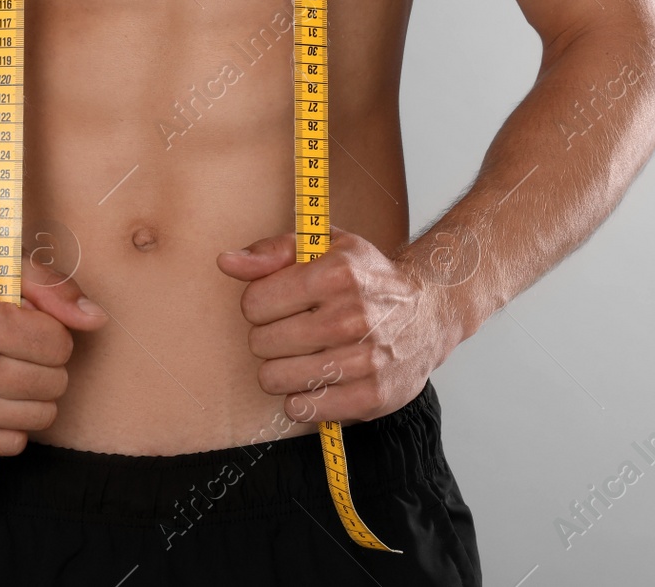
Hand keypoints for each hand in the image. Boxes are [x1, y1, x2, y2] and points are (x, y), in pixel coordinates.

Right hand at [0, 252, 107, 455]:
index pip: (59, 345)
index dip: (52, 332)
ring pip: (40, 417)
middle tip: (17, 350)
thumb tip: (96, 319)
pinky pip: (14, 443)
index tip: (28, 325)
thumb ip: (55, 287)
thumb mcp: (3, 270)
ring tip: (8, 372)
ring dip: (34, 395)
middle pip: (54, 383)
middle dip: (46, 364)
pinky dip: (12, 422)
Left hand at [216, 230, 452, 424]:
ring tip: (305, 355)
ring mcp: (364, 360)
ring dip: (283, 369)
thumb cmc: (366, 277)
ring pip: (275, 379)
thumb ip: (272, 251)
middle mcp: (352, 317)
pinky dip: (303, 398)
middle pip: (261, 344)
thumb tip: (226, 262)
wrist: (428, 312)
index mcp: (337, 273)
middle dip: (270, 337)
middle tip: (296, 330)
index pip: (254, 303)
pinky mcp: (372, 397)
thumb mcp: (325, 246)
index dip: (261, 303)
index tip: (282, 303)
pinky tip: (320, 379)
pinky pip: (302, 409)